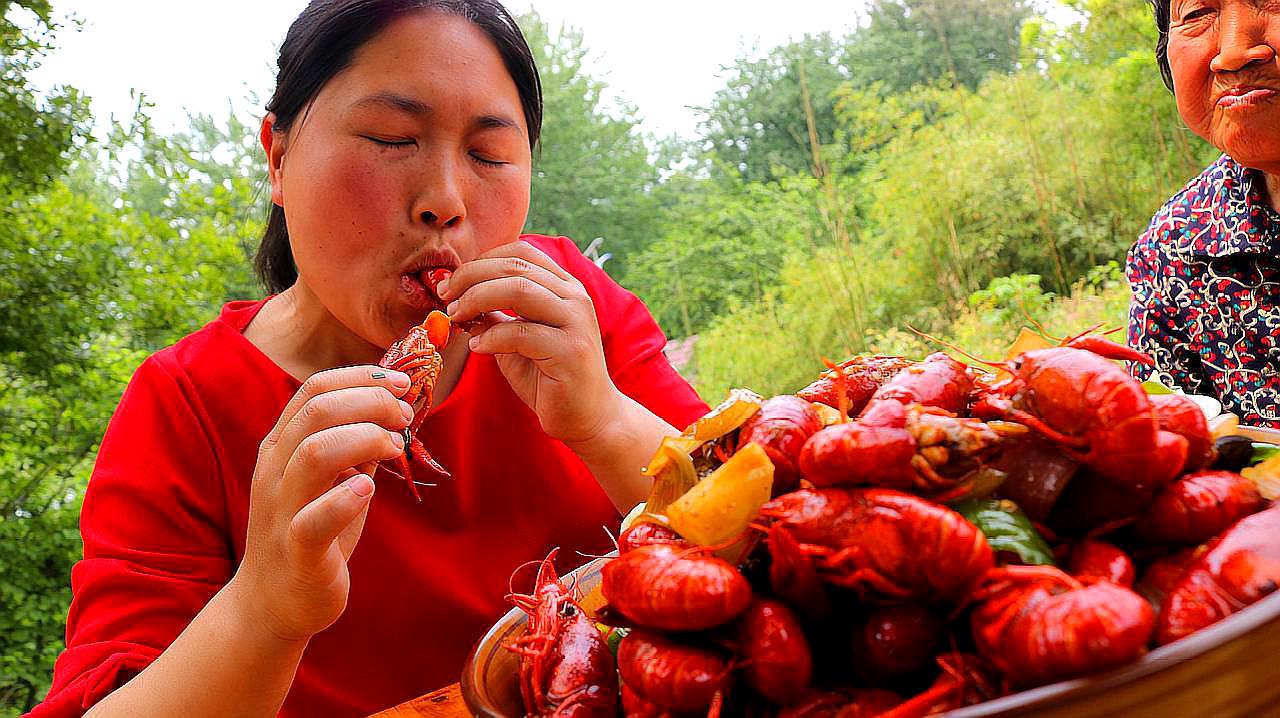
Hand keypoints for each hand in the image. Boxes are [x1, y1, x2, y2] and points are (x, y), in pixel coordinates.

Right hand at [232, 366, 413, 641]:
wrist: (272, 602)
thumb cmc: (310, 531)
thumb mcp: (334, 479)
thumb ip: (356, 445)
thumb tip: (394, 407)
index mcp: (281, 447)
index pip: (314, 390)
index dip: (360, 378)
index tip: (400, 383)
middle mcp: (275, 471)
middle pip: (317, 412)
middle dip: (370, 402)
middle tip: (405, 416)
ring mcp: (281, 511)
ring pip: (313, 454)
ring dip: (364, 439)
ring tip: (395, 447)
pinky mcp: (296, 552)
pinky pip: (313, 520)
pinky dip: (345, 500)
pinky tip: (369, 489)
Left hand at [440, 241, 623, 444]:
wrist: (587, 417)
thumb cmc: (549, 377)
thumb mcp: (515, 340)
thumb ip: (494, 316)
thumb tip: (456, 298)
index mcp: (564, 287)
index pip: (520, 253)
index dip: (481, 261)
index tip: (452, 283)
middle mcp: (574, 297)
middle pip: (515, 267)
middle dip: (470, 277)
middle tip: (446, 297)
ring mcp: (576, 321)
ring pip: (518, 290)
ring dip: (477, 299)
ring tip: (457, 317)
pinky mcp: (570, 350)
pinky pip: (521, 333)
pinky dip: (491, 337)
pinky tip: (477, 346)